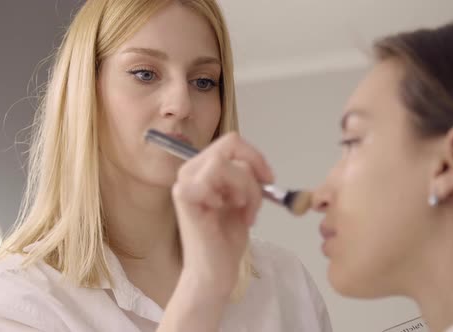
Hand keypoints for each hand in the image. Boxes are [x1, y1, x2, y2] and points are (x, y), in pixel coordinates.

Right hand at [172, 132, 273, 296]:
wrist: (214, 271)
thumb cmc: (226, 239)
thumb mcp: (242, 198)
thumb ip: (244, 176)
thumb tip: (258, 164)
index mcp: (201, 168)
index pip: (231, 142)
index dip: (255, 156)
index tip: (268, 179)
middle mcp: (189, 170)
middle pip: (230, 144)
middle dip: (252, 173)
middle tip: (254, 200)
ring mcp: (184, 182)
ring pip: (227, 163)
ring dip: (247, 189)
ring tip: (245, 213)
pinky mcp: (184, 195)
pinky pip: (215, 177)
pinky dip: (234, 196)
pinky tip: (228, 214)